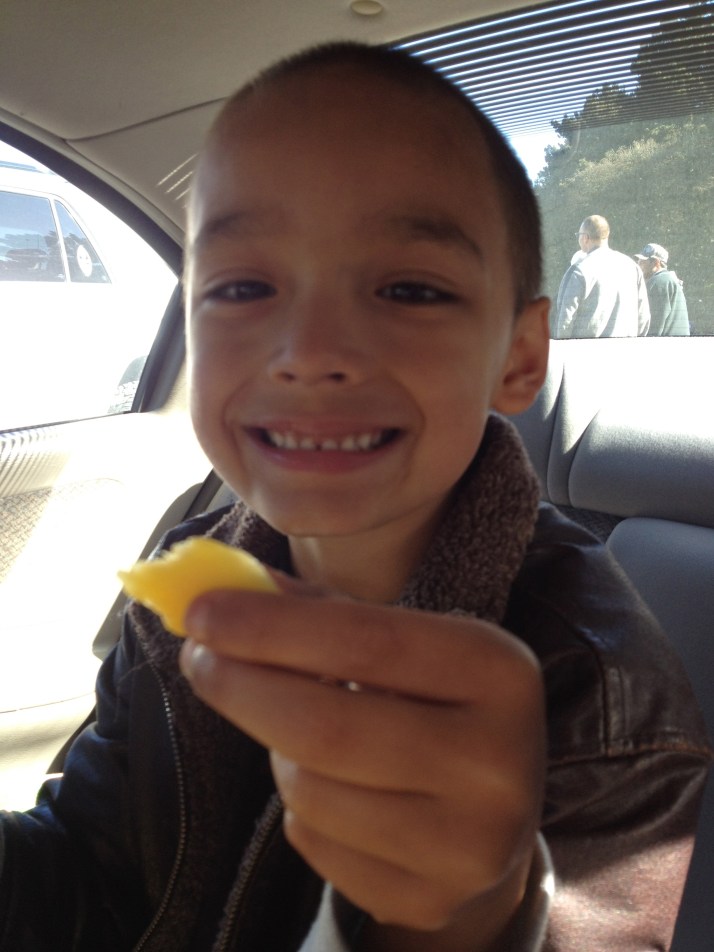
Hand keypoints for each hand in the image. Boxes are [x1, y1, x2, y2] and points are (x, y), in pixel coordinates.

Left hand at [179, 580, 545, 947]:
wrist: (495, 815)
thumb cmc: (433, 703)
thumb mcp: (406, 643)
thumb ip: (322, 613)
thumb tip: (225, 586)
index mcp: (499, 672)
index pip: (368, 640)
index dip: (273, 626)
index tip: (202, 611)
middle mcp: (497, 761)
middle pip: (326, 726)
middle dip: (240, 686)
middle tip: (197, 659)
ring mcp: (466, 843)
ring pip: (310, 789)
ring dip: (276, 750)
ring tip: (295, 730)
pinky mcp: (428, 900)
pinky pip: (314, 843)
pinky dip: (299, 807)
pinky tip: (329, 786)